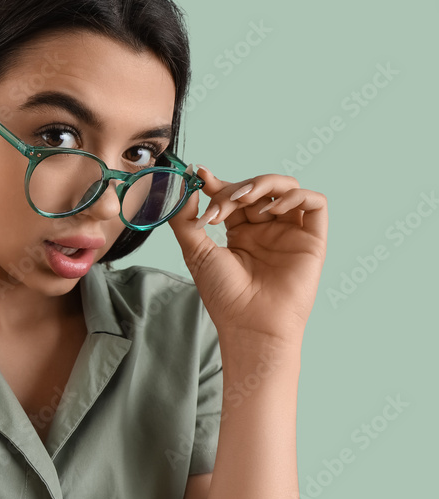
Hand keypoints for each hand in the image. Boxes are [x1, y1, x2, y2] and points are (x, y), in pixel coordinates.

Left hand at [167, 165, 327, 343]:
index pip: (233, 195)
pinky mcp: (312, 239)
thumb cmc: (224, 295)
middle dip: (235, 189)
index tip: (200, 175)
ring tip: (243, 199)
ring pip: (287, 188)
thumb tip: (183, 188)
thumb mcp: (196, 252)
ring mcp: (290, 232)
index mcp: (241, 232)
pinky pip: (315, 203)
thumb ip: (185, 219)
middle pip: (257, 188)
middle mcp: (267, 229)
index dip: (218, 183)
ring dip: (263, 184)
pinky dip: (295, 196)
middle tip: (218, 207)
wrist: (249, 323)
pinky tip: (271, 210)